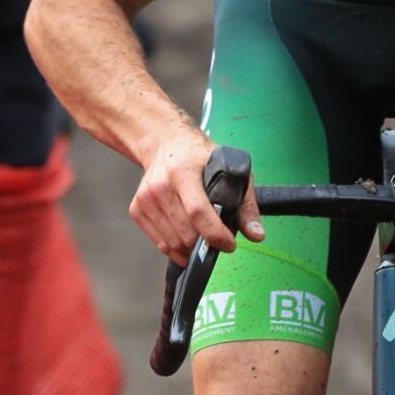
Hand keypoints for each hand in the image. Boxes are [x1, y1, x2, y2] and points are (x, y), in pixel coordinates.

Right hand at [131, 126, 263, 265]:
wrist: (165, 144)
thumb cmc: (201, 158)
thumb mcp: (230, 169)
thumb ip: (246, 203)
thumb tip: (257, 235)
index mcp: (183, 172)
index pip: (198, 212)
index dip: (216, 234)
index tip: (230, 245)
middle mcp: (160, 186)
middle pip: (185, 232)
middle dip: (206, 245)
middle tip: (219, 240)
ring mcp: (145, 199)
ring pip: (172, 243)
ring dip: (192, 250)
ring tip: (204, 241)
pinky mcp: (137, 209)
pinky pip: (160, 243)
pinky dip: (177, 249)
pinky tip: (188, 241)